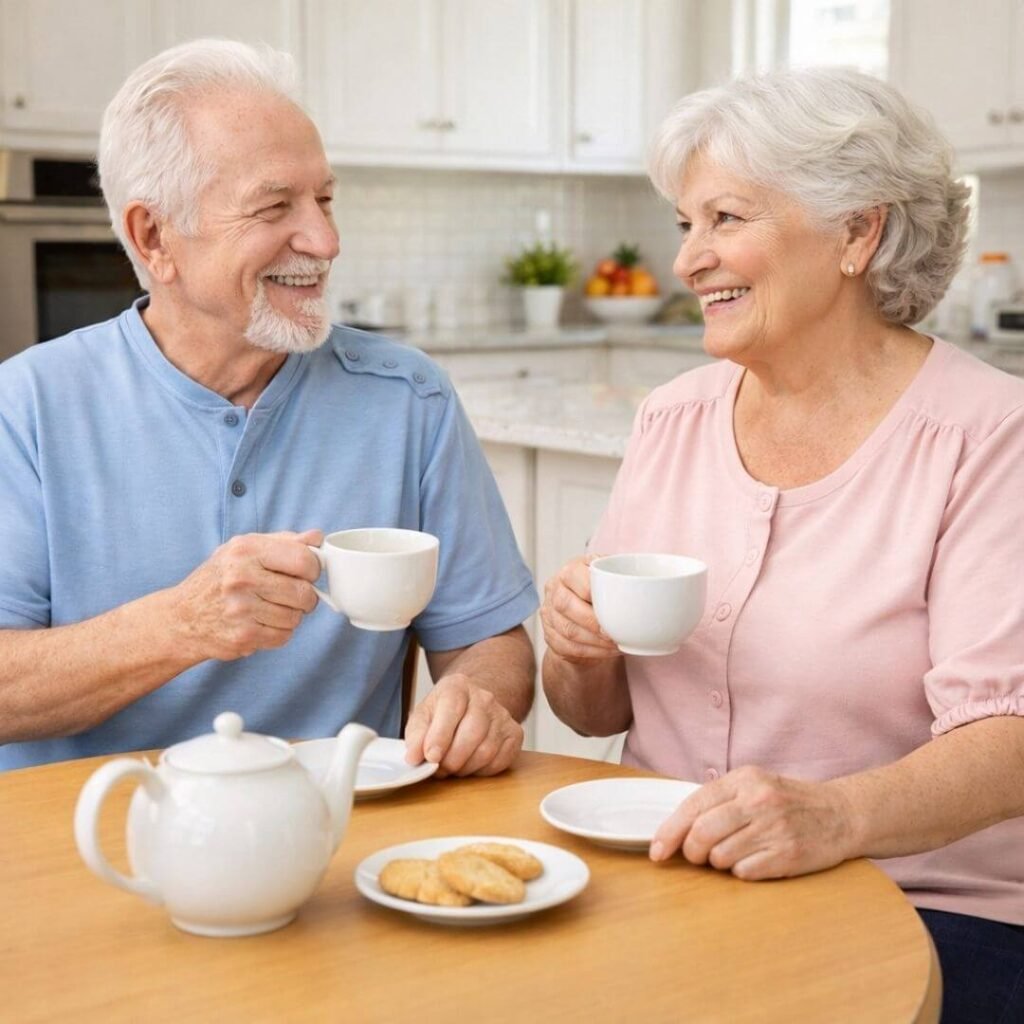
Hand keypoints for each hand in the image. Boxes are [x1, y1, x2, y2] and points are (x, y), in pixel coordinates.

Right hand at [171, 529, 322, 660]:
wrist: (181, 618)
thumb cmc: (219, 579)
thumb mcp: (245, 549)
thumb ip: (284, 541)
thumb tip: (317, 538)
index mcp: (245, 550)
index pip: (303, 559)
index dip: (314, 568)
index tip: (308, 572)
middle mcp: (241, 578)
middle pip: (304, 592)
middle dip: (305, 596)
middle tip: (292, 594)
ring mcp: (241, 609)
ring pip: (296, 617)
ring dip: (291, 615)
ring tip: (270, 608)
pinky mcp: (242, 636)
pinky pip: (283, 636)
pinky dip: (279, 632)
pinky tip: (261, 623)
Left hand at [404, 674, 523, 776]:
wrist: (472, 706)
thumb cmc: (444, 714)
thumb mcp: (423, 716)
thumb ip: (416, 735)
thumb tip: (414, 757)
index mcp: (457, 686)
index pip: (452, 708)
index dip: (440, 736)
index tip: (431, 757)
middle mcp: (484, 697)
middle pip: (472, 732)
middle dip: (452, 758)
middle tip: (439, 769)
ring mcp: (502, 714)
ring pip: (487, 750)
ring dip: (465, 767)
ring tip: (453, 767)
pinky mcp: (514, 733)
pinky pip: (500, 760)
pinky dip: (482, 771)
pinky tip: (471, 765)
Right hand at [540, 555, 620, 662]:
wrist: (584, 616)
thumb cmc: (602, 593)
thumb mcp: (610, 578)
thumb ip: (621, 578)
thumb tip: (649, 588)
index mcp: (570, 570)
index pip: (576, 578)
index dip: (595, 593)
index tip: (615, 606)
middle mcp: (554, 589)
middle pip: (566, 605)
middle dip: (593, 622)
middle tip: (614, 632)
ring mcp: (549, 613)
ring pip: (568, 630)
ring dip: (595, 641)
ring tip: (616, 644)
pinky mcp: (550, 636)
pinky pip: (568, 647)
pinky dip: (592, 652)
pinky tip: (608, 651)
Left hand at [649, 766, 856, 879]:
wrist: (842, 813)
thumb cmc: (788, 802)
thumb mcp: (754, 784)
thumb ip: (719, 800)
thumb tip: (677, 828)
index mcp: (744, 780)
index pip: (694, 806)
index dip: (669, 832)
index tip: (656, 851)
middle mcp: (758, 801)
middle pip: (701, 834)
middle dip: (691, 852)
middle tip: (697, 856)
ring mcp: (774, 828)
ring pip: (720, 857)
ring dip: (719, 862)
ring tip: (736, 852)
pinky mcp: (788, 855)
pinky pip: (744, 873)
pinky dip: (742, 871)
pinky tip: (757, 859)